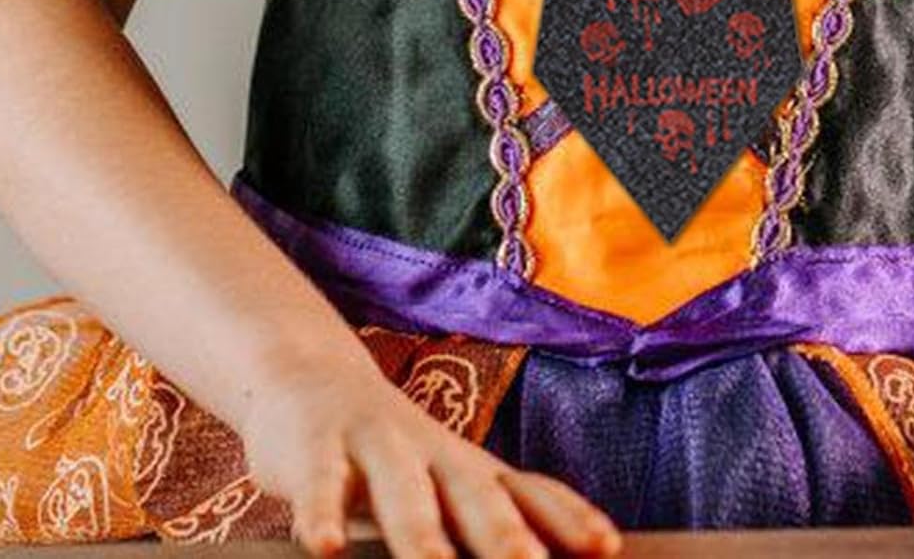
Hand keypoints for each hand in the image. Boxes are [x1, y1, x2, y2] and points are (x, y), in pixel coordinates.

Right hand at [239, 339, 623, 558]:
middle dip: (504, 536)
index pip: (527, 492)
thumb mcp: (442, 483)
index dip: (567, 517)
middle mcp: (430, 451)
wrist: (307, 373)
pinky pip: (319, 484)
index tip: (606, 547)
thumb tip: (554, 551)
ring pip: (401, 489)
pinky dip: (322, 513)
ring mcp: (373, 442)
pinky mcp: (312, 446)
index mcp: (467, 466)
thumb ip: (488, 518)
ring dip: (421, 534)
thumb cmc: (388, 450)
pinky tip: (325, 548)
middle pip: (473, 493)